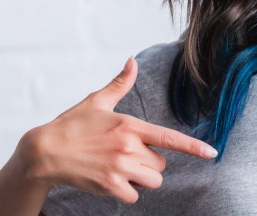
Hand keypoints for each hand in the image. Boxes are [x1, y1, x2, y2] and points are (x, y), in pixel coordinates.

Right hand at [19, 57, 216, 204]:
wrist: (44, 152)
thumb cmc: (72, 125)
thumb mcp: (97, 101)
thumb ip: (120, 83)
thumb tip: (131, 61)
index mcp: (130, 125)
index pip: (169, 138)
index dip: (194, 147)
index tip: (212, 152)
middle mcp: (128, 147)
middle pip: (161, 164)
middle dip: (149, 162)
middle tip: (125, 155)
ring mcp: (119, 168)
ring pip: (151, 181)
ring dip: (141, 178)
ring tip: (119, 167)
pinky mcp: (109, 186)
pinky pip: (135, 196)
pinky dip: (128, 192)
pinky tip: (112, 181)